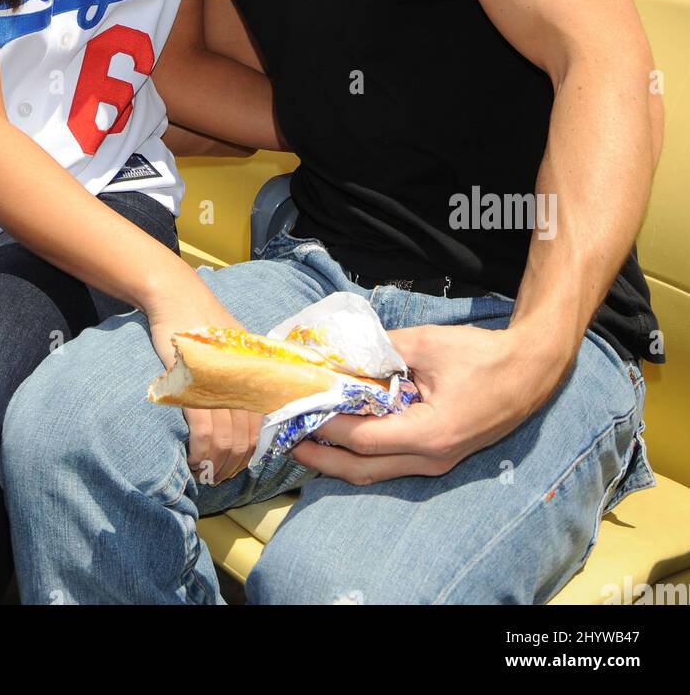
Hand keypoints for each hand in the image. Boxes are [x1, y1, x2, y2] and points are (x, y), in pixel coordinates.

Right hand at [148, 296, 261, 484]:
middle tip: (219, 476)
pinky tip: (194, 459)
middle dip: (234, 464)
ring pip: (227, 438)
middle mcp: (247, 379)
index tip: (241, 464)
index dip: (255, 451)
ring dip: (217, 463)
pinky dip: (200, 451)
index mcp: (258, 372)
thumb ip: (244, 374)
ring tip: (205, 472)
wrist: (177, 296)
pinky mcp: (198, 383)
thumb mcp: (234, 346)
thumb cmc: (203, 323)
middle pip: (248, 437)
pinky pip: (204, 429)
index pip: (266, 422)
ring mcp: (224, 381)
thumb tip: (249, 409)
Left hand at [290, 322, 560, 484]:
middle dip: (321, 459)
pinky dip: (363, 453)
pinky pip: (392, 463)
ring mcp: (437, 464)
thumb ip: (380, 351)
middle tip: (287, 442)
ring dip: (339, 460)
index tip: (297, 409)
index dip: (325, 425)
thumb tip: (339, 355)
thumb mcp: (426, 344)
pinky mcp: (440, 457)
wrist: (529, 371)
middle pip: (362, 469)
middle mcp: (430, 460)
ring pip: (376, 471)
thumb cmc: (481, 356)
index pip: (361, 438)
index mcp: (428, 435)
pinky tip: (345, 435)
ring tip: (307, 442)